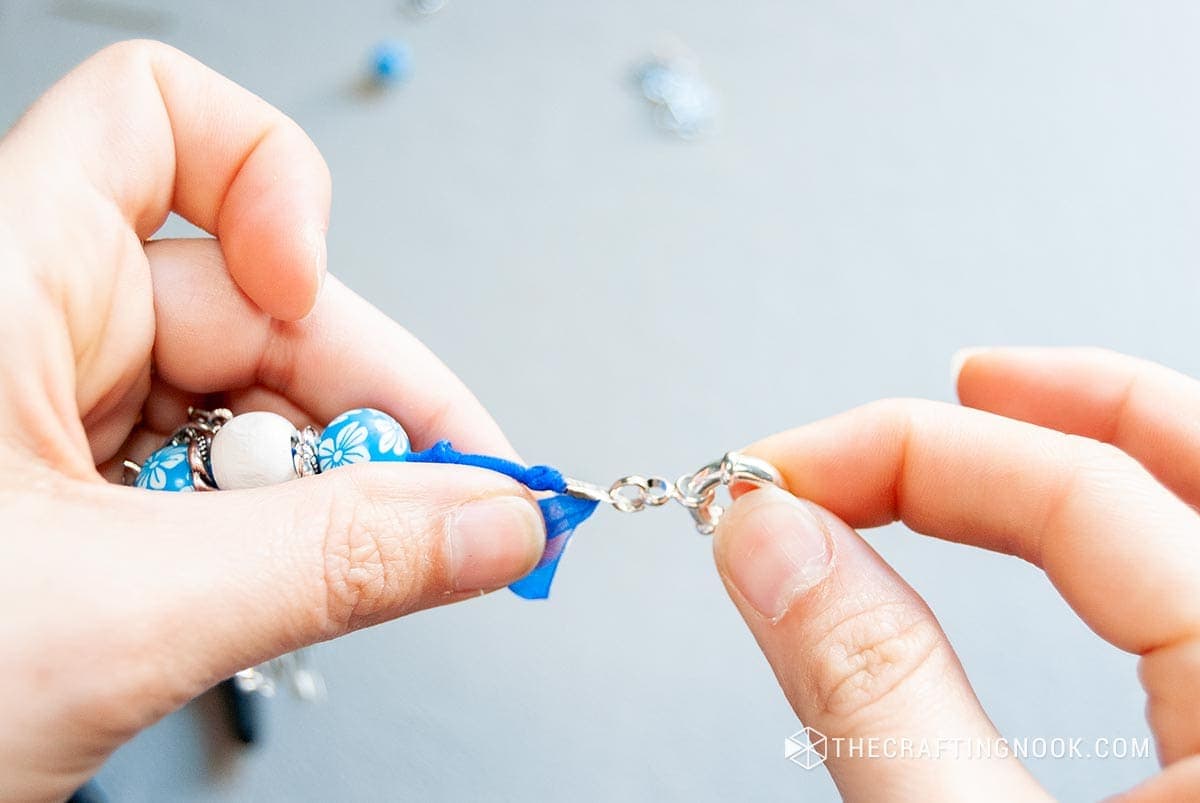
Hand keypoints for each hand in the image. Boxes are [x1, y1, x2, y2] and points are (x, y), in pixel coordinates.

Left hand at [0, 41, 544, 801]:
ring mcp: (46, 415)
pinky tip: (281, 588)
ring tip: (359, 571)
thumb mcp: (120, 615)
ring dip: (326, 490)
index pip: (159, 121)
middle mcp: (21, 326)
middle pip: (252, 302)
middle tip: (454, 504)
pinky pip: (216, 478)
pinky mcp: (69, 496)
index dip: (272, 183)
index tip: (323, 296)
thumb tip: (491, 522)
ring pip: (247, 403)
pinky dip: (275, 535)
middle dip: (365, 406)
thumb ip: (338, 562)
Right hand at [714, 347, 1199, 800]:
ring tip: (998, 421)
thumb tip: (774, 545)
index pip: (1084, 493)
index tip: (782, 476)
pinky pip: (1192, 600)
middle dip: (1050, 406)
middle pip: (1191, 464)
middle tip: (940, 387)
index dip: (911, 453)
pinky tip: (1057, 546)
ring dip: (1101, 452)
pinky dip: (1117, 546)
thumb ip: (878, 693)